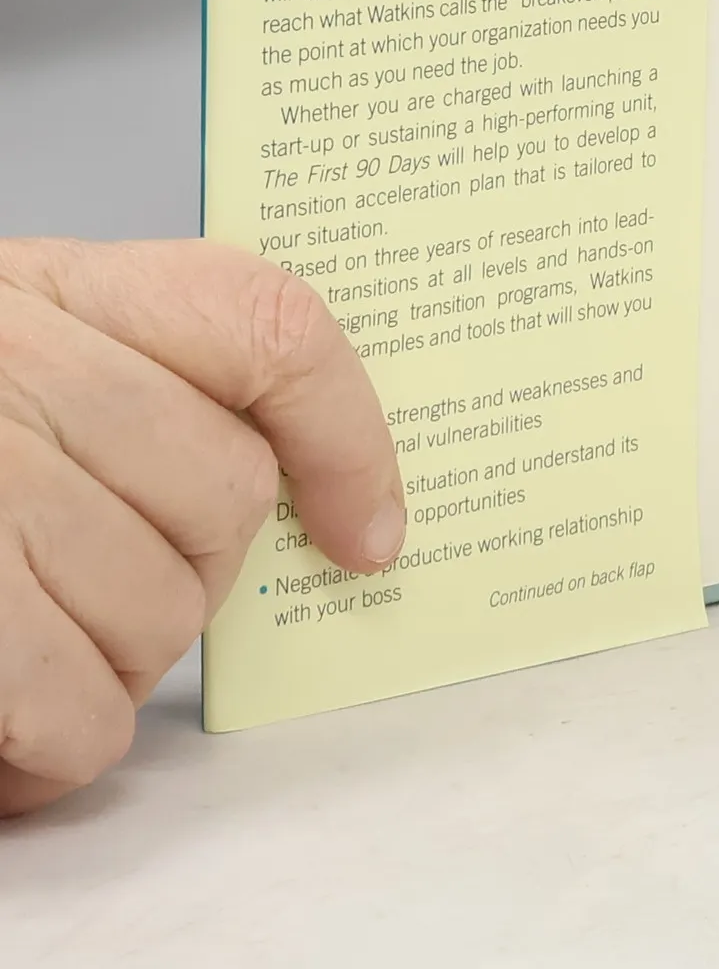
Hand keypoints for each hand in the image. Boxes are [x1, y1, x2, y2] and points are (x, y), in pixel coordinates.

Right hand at [0, 240, 403, 815]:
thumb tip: (325, 501)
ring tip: (43, 644)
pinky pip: (69, 711)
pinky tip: (16, 733)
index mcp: (63, 288)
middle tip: (115, 583)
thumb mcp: (27, 336)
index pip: (272, 329)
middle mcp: (16, 370)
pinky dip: (55, 746)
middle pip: (225, 499)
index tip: (368, 532)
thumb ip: (150, 378)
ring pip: (159, 615)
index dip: (348, 437)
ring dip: (118, 663)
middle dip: (194, 571)